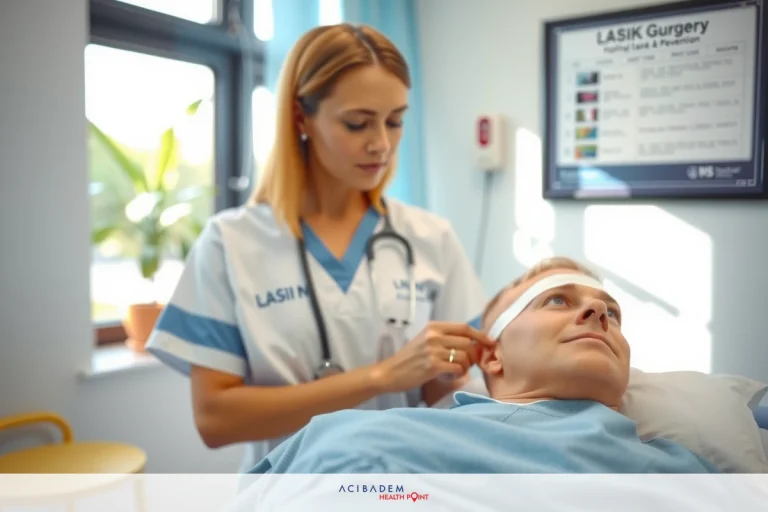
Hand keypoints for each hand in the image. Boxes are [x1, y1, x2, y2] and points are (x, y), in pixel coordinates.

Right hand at [373, 321, 494, 394]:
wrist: (389, 372)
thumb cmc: (409, 358)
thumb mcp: (425, 340)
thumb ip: (445, 338)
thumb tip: (473, 343)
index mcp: (433, 327)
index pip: (464, 327)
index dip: (481, 335)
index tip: (490, 343)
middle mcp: (434, 336)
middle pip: (468, 342)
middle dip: (475, 354)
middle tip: (471, 363)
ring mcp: (433, 350)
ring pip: (465, 356)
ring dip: (466, 366)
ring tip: (459, 370)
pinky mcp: (432, 365)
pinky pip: (458, 368)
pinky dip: (459, 373)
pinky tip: (452, 375)